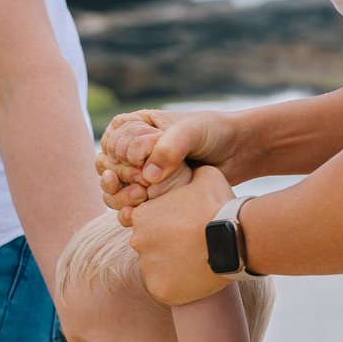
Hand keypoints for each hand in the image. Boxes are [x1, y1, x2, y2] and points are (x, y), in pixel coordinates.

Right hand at [98, 109, 239, 221]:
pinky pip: (127, 207)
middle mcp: (134, 150)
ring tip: (140, 198)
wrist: (237, 152)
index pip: (112, 142)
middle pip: (105, 167)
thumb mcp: (192, 132)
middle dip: (118, 178)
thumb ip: (170, 148)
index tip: (139, 162)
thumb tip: (148, 176)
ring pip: (112, 190)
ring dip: (119, 197)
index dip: (121, 156)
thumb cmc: (213, 133)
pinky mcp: (151, 195)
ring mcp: (141, 174)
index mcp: (137, 126)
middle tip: (141, 185)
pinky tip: (135, 215)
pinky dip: (127, 212)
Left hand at [129, 163, 234, 306]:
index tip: (186, 226)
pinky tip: (196, 276)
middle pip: (150, 245)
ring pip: (157, 268)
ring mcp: (147, 268)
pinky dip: (178, 285)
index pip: (148, 222)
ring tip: (197, 260)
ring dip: (172, 265)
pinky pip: (165, 287)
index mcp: (142, 215)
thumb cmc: (218, 206)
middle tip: (192, 244)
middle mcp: (137, 241)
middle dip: (167, 245)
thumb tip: (188, 167)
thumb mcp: (205, 175)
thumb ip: (189, 172)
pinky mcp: (160, 290)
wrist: (233, 240)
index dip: (168, 223)